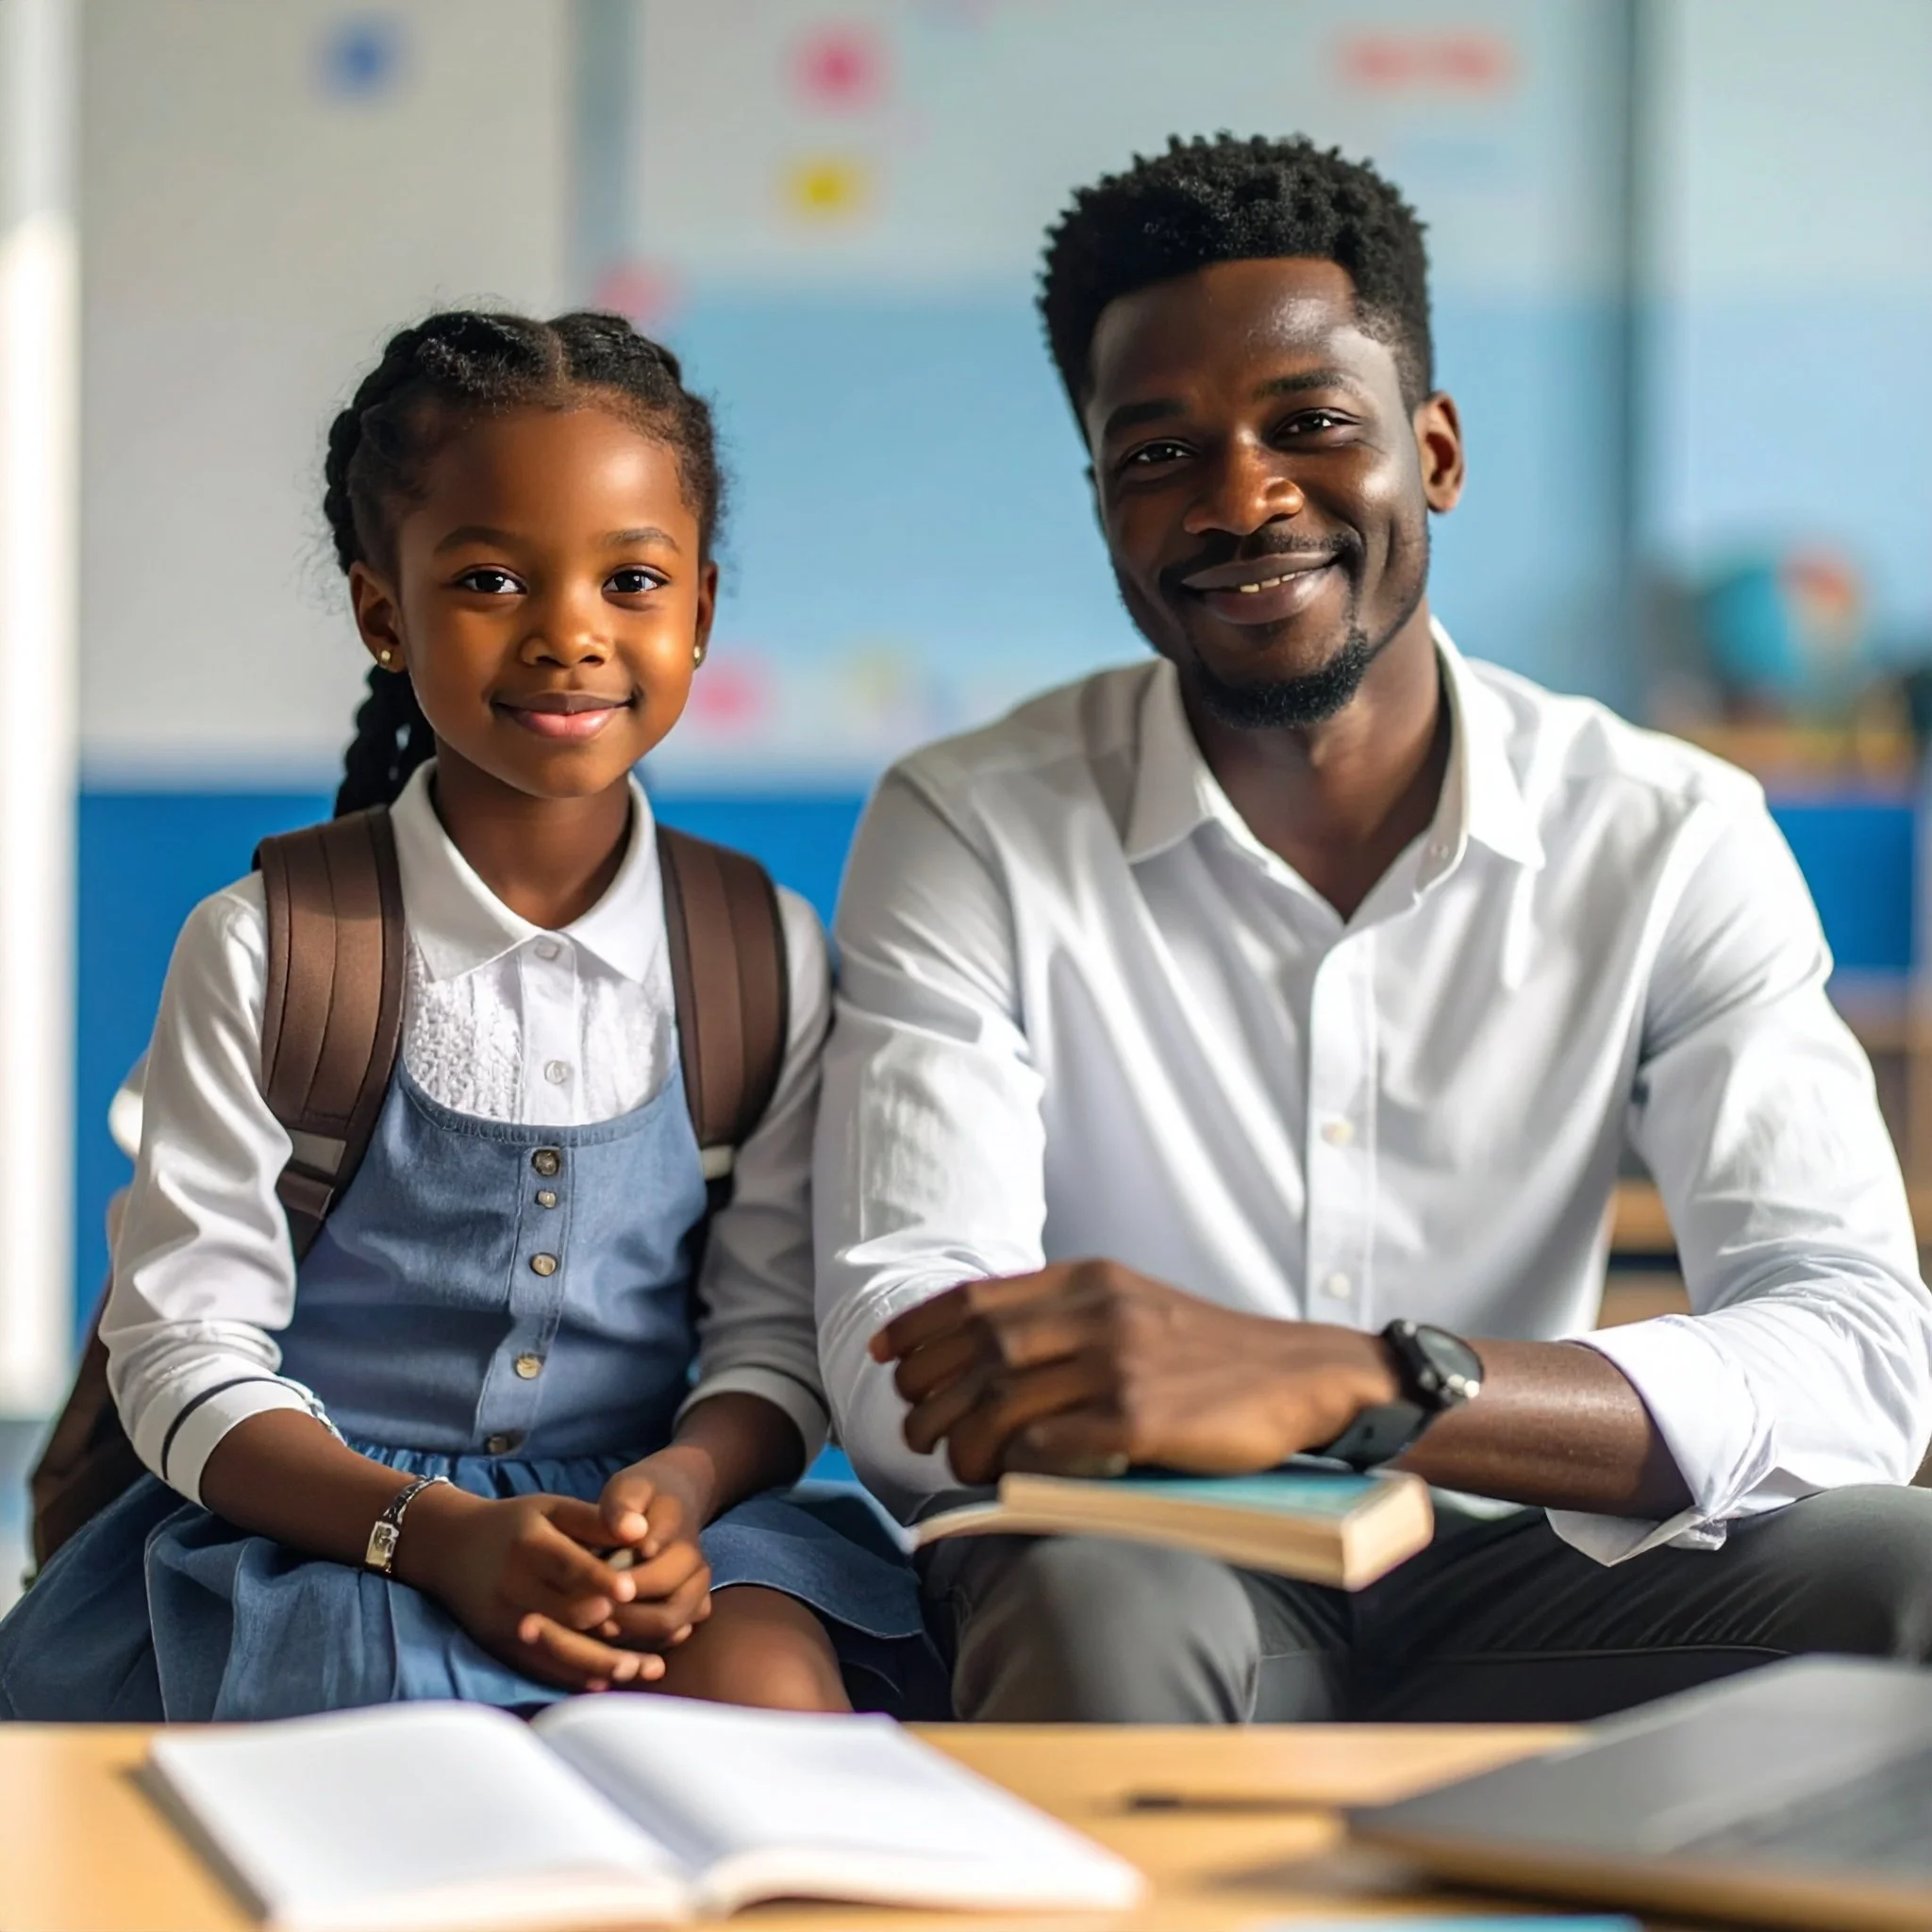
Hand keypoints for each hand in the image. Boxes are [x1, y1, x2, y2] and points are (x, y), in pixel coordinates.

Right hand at [395, 1485, 665, 1691]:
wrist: (449, 1547)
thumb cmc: (517, 1524)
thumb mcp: (552, 1508)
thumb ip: (597, 1520)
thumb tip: (643, 1531)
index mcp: (528, 1544)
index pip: (567, 1565)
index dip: (598, 1579)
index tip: (631, 1591)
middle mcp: (512, 1585)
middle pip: (566, 1615)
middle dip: (611, 1629)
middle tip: (658, 1638)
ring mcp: (504, 1620)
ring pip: (559, 1649)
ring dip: (603, 1662)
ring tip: (648, 1669)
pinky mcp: (499, 1644)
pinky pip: (540, 1666)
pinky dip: (575, 1675)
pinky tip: (609, 1680)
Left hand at [593, 1450, 714, 1653]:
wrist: (671, 1504)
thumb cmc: (639, 1498)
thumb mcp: (627, 1488)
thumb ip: (623, 1507)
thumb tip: (631, 1532)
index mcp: (680, 1531)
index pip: (651, 1566)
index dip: (617, 1582)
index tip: (585, 1588)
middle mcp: (697, 1565)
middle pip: (665, 1608)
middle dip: (622, 1614)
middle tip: (584, 1614)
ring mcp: (699, 1591)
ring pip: (671, 1628)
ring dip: (632, 1633)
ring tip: (595, 1625)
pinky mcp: (694, 1611)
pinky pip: (671, 1638)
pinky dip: (643, 1642)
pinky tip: (613, 1633)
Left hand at [869, 1261, 1399, 1483]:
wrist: (1302, 1377)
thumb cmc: (1209, 1353)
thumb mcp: (1132, 1305)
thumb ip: (1064, 1317)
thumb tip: (982, 1352)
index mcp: (1089, 1280)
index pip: (975, 1299)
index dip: (917, 1328)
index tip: (886, 1356)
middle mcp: (1097, 1313)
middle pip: (974, 1352)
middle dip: (927, 1393)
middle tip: (914, 1428)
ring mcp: (1118, 1365)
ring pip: (999, 1402)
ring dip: (959, 1439)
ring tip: (953, 1461)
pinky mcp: (1140, 1420)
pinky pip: (1046, 1444)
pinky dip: (1013, 1464)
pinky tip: (1007, 1477)